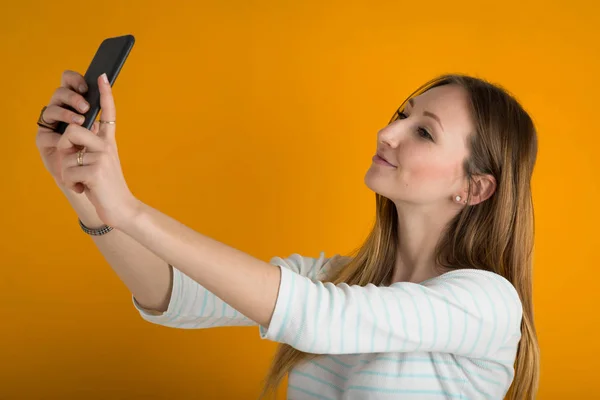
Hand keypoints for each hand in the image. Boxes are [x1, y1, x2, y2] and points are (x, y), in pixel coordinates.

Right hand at [35, 70, 95, 184]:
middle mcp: (63, 113)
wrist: (94, 184)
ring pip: (51, 109)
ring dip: (65, 113)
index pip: (71, 84)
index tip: (88, 79)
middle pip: (60, 92)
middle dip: (73, 97)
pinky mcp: (43, 141)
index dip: (75, 79)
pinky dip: (57, 137)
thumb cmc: (99, 160)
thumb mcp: (104, 136)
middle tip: (85, 107)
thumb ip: (102, 119)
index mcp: (77, 108)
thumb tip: (106, 97)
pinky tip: (65, 142)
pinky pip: (45, 133)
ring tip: (80, 122)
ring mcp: (52, 126)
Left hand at [56, 73, 139, 228]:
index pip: (109, 113)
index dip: (105, 94)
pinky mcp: (95, 171)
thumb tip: (72, 135)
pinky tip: (84, 189)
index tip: (102, 76)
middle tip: (73, 165)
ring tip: (81, 181)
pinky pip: (68, 170)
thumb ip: (89, 147)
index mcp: (108, 142)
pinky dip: (72, 183)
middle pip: (73, 131)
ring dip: (67, 171)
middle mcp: (107, 146)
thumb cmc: (106, 187)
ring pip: (67, 154)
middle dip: (64, 148)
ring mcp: (102, 158)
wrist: (121, 209)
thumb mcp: (99, 163)